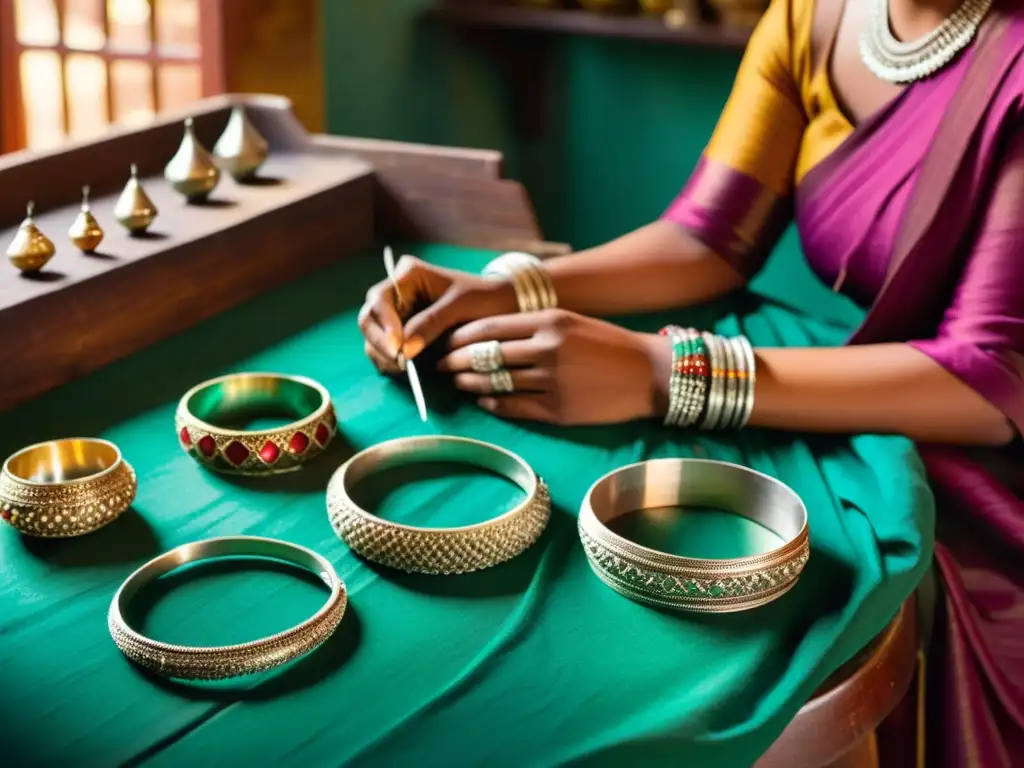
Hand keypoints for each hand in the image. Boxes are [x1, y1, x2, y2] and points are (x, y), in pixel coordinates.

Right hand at [358, 255, 516, 372]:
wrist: (502, 306)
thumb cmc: (484, 297)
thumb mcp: (460, 306)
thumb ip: (431, 323)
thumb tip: (404, 349)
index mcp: (408, 275)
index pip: (380, 299)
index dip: (384, 325)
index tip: (398, 348)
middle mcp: (397, 292)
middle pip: (370, 319)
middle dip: (380, 344)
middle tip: (400, 365)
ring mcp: (398, 314)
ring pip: (373, 337)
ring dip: (383, 356)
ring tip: (406, 370)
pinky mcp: (403, 334)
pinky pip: (385, 350)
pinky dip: (391, 362)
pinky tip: (406, 370)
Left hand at [437, 309, 670, 424]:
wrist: (649, 373)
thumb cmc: (607, 344)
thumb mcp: (571, 322)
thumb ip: (530, 326)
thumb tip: (486, 336)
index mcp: (550, 321)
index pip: (488, 328)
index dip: (459, 337)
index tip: (443, 342)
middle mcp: (548, 350)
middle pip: (485, 356)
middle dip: (454, 362)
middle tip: (439, 366)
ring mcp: (553, 382)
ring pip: (495, 383)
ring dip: (469, 384)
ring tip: (457, 383)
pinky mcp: (559, 411)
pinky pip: (514, 408)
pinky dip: (493, 404)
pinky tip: (484, 400)